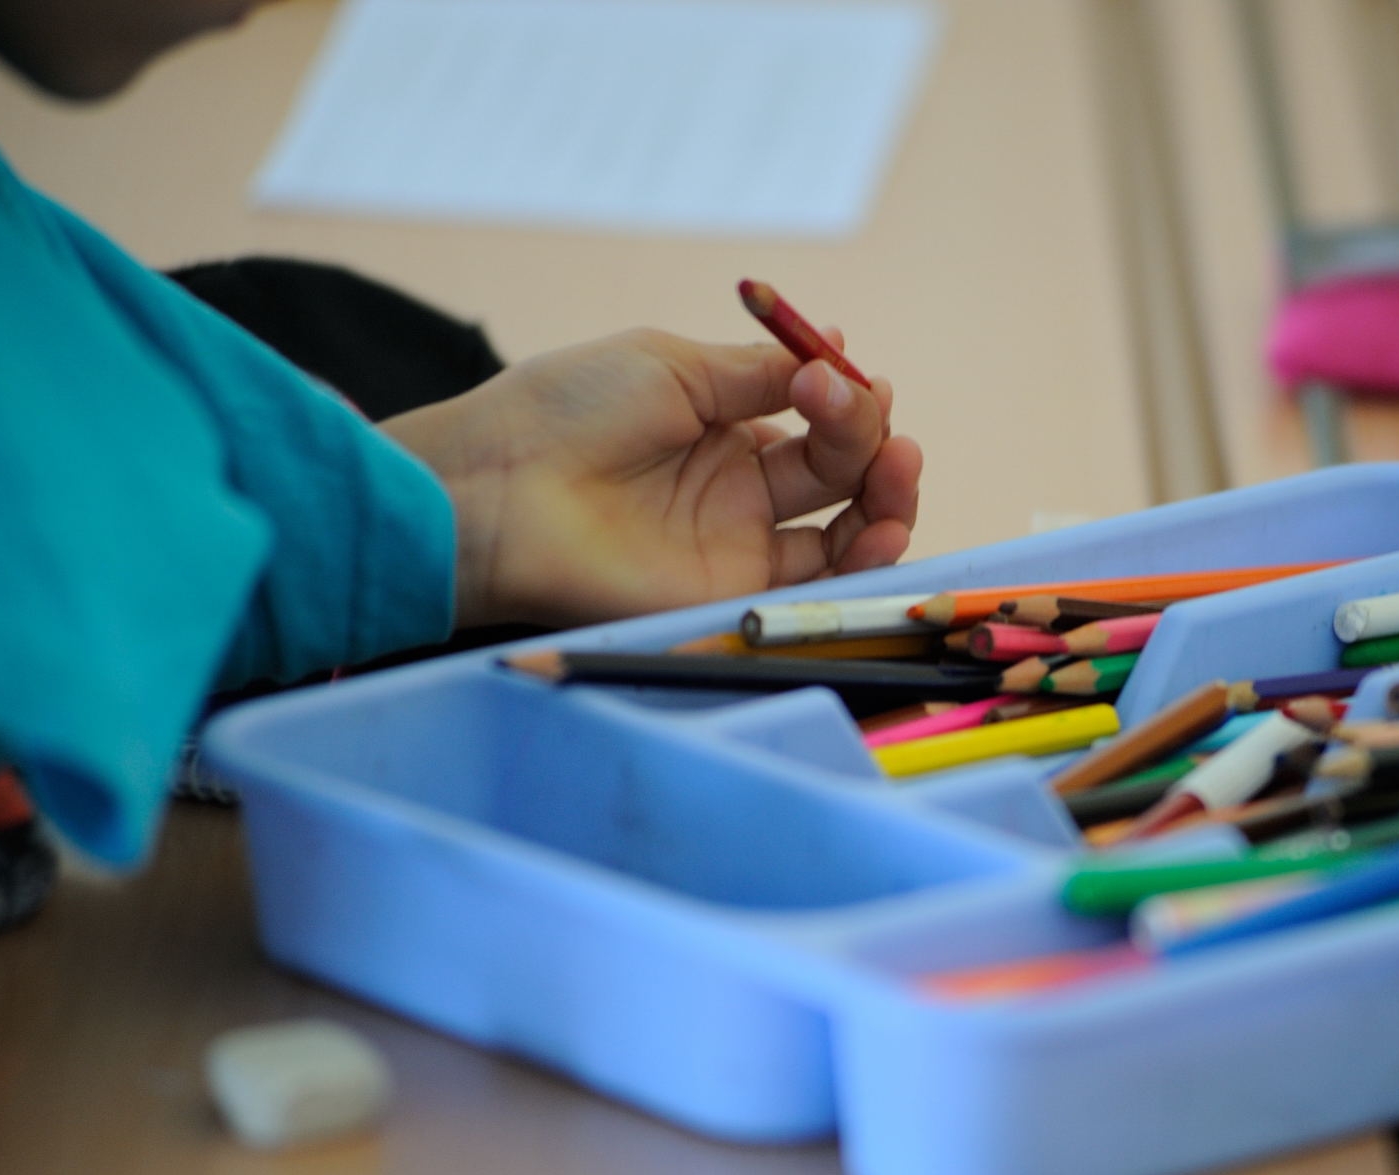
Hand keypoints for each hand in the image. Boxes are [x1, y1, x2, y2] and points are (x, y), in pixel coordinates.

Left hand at [382, 328, 921, 627]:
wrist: (499, 491)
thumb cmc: (568, 412)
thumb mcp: (672, 366)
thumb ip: (760, 372)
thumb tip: (839, 354)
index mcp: (721, 426)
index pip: (815, 415)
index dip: (846, 396)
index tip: (844, 370)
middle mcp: (738, 488)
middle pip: (843, 467)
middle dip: (872, 434)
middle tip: (864, 409)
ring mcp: (739, 544)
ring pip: (850, 526)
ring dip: (891, 492)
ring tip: (898, 461)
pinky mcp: (734, 595)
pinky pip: (823, 582)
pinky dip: (869, 554)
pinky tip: (880, 522)